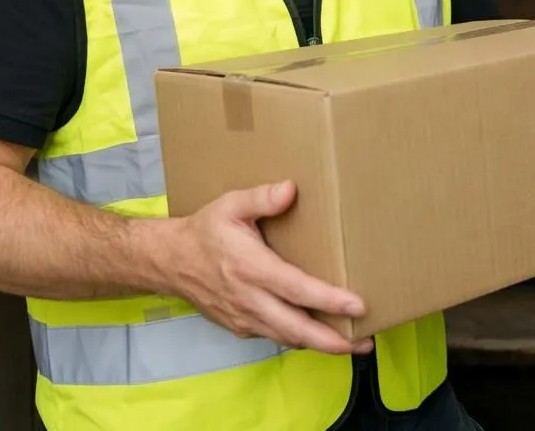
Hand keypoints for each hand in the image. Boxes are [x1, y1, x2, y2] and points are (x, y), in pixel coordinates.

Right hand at [164, 180, 372, 354]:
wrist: (170, 262)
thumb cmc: (205, 232)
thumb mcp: (230, 206)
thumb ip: (261, 197)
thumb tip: (291, 189)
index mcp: (250, 268)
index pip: (296, 289)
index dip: (328, 301)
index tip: (358, 306)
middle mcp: (249, 299)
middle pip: (297, 328)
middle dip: (333, 340)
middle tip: (365, 342)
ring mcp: (244, 318)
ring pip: (288, 338)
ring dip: (321, 345)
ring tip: (353, 343)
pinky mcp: (241, 327)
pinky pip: (276, 337)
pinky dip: (300, 339)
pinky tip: (320, 335)